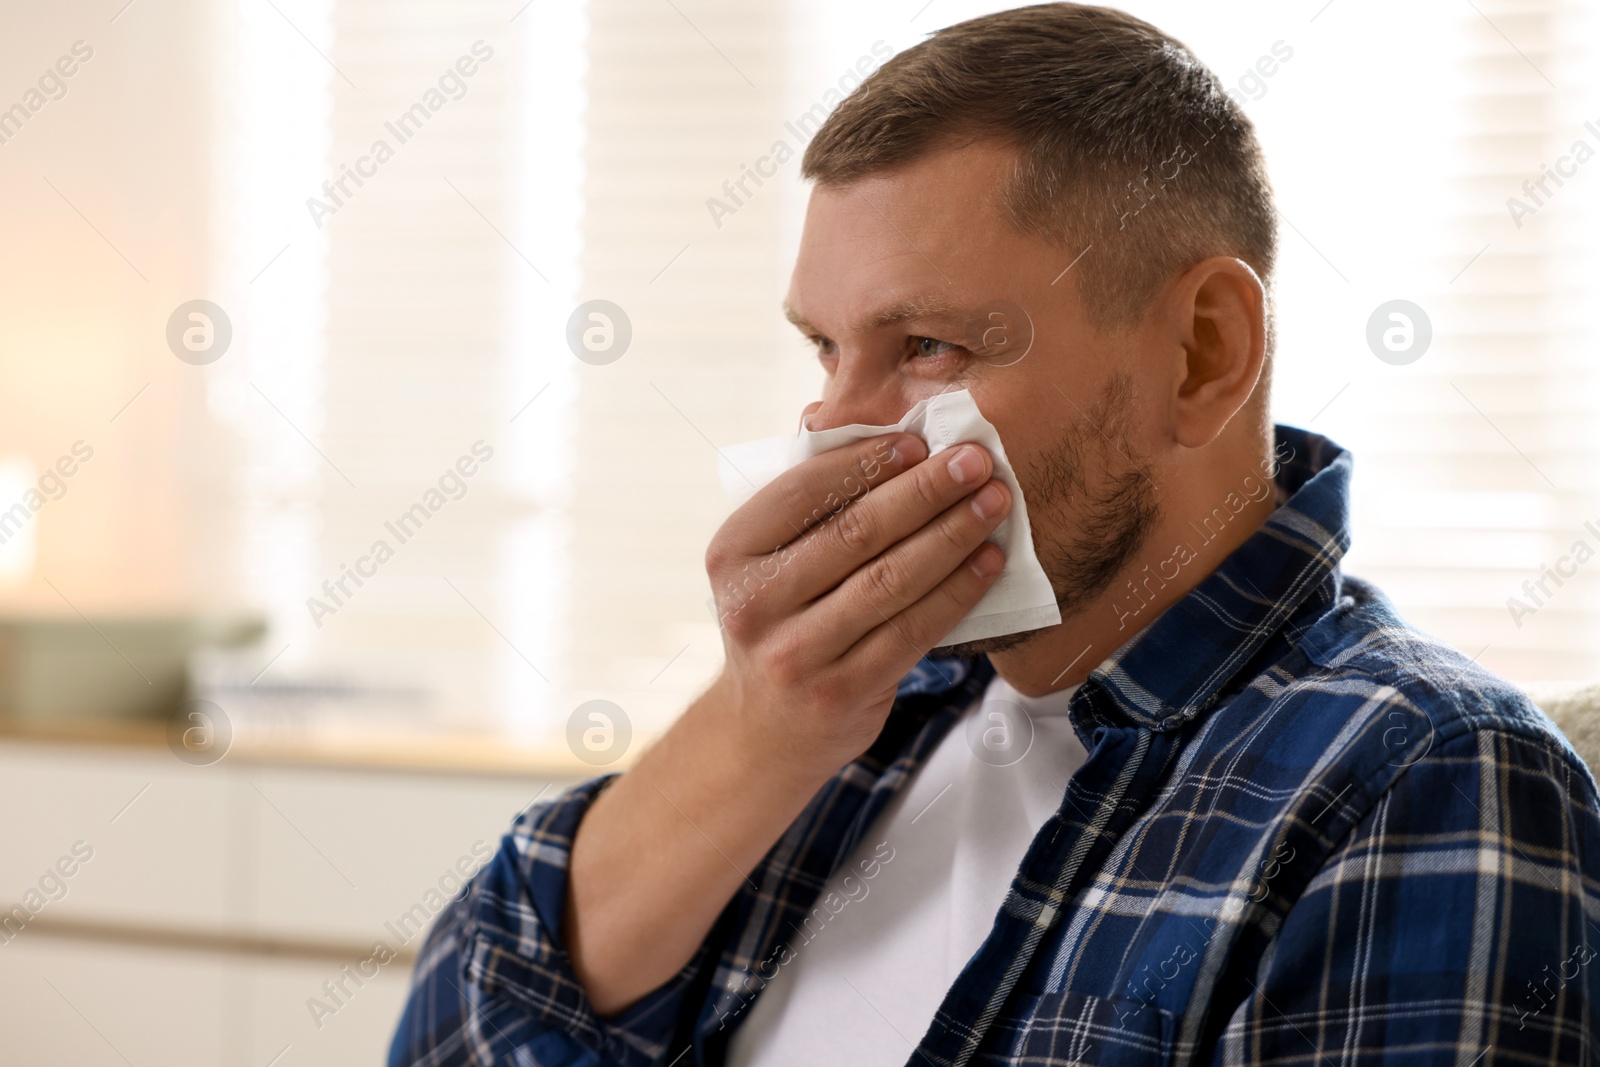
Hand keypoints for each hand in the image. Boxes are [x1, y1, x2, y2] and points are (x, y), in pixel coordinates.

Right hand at [704, 431, 1010, 775]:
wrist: (762, 731)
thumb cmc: (781, 623)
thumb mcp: (766, 565)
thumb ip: (810, 509)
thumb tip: (885, 438)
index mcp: (732, 553)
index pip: (804, 492)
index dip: (866, 463)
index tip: (920, 443)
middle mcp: (755, 603)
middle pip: (855, 534)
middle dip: (924, 491)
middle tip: (975, 461)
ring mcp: (797, 652)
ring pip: (890, 581)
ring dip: (951, 536)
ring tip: (993, 504)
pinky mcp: (842, 691)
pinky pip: (912, 630)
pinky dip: (957, 591)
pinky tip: (987, 562)